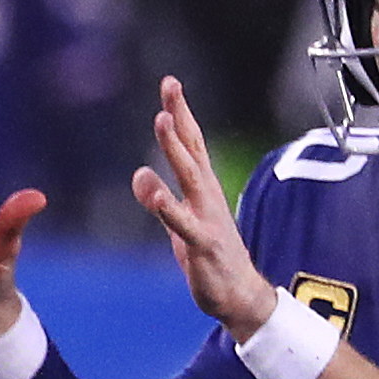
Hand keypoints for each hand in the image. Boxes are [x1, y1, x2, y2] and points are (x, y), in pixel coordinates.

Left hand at [133, 77, 275, 334]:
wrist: (239, 295)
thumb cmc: (211, 256)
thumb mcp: (178, 224)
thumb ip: (159, 198)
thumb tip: (139, 173)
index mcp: (204, 188)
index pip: (192, 144)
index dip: (181, 113)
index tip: (170, 83)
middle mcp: (208, 196)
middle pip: (193, 149)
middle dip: (180, 116)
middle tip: (170, 86)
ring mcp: (207, 218)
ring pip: (190, 176)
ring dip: (175, 147)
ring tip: (161, 120)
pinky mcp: (202, 244)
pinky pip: (182, 222)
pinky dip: (167, 205)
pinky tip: (153, 188)